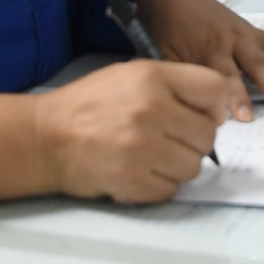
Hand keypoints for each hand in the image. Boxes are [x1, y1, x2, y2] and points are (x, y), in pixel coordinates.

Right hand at [32, 60, 228, 203]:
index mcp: (152, 77)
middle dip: (193, 139)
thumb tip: (217, 111)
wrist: (46, 137)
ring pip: (193, 166)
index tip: (203, 113)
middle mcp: (151, 109)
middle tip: (169, 138)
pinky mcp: (133, 181)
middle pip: (208, 134)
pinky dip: (159, 184)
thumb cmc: (88, 104)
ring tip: (151, 155)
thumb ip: (174, 84)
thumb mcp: (130, 74)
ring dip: (177, 164)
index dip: (213, 105)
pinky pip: (171, 189)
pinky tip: (139, 170)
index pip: (214, 89)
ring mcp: (143, 148)